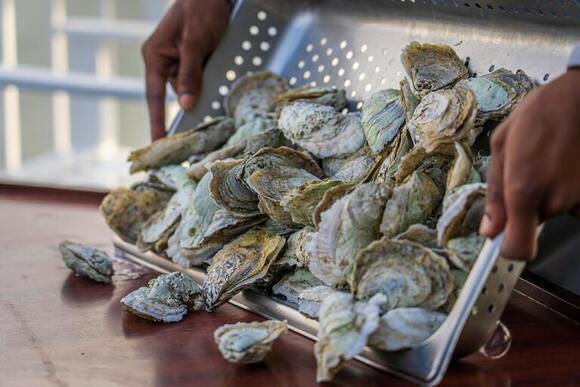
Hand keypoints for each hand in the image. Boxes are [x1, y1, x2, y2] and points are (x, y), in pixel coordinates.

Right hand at [142, 0, 230, 139]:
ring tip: (213, 59)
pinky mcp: (192, 58)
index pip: (153, 96)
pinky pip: (200, 76)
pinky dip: (209, 76)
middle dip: (193, 96)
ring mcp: (178, 59)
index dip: (157, 121)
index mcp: (155, 56)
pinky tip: (215, 60)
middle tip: (208, 96)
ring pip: (192, 85)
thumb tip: (186, 105)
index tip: (158, 142)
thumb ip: (190, 74)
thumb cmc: (199, 9)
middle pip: (178, 92)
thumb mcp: (195, 43)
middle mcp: (164, 60)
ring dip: (205, 83)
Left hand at [480, 69, 579, 260]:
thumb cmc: (539, 114)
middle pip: (533, 223)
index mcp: (523, 191)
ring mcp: (578, 198)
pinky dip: (566, 187)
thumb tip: (489, 230)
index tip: (503, 238)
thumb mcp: (502, 146)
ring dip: (547, 192)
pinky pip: (573, 201)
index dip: (509, 249)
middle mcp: (554, 201)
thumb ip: (495, 193)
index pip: (519, 249)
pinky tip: (564, 162)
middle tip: (527, 169)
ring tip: (547, 159)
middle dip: (525, 204)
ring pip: (553, 209)